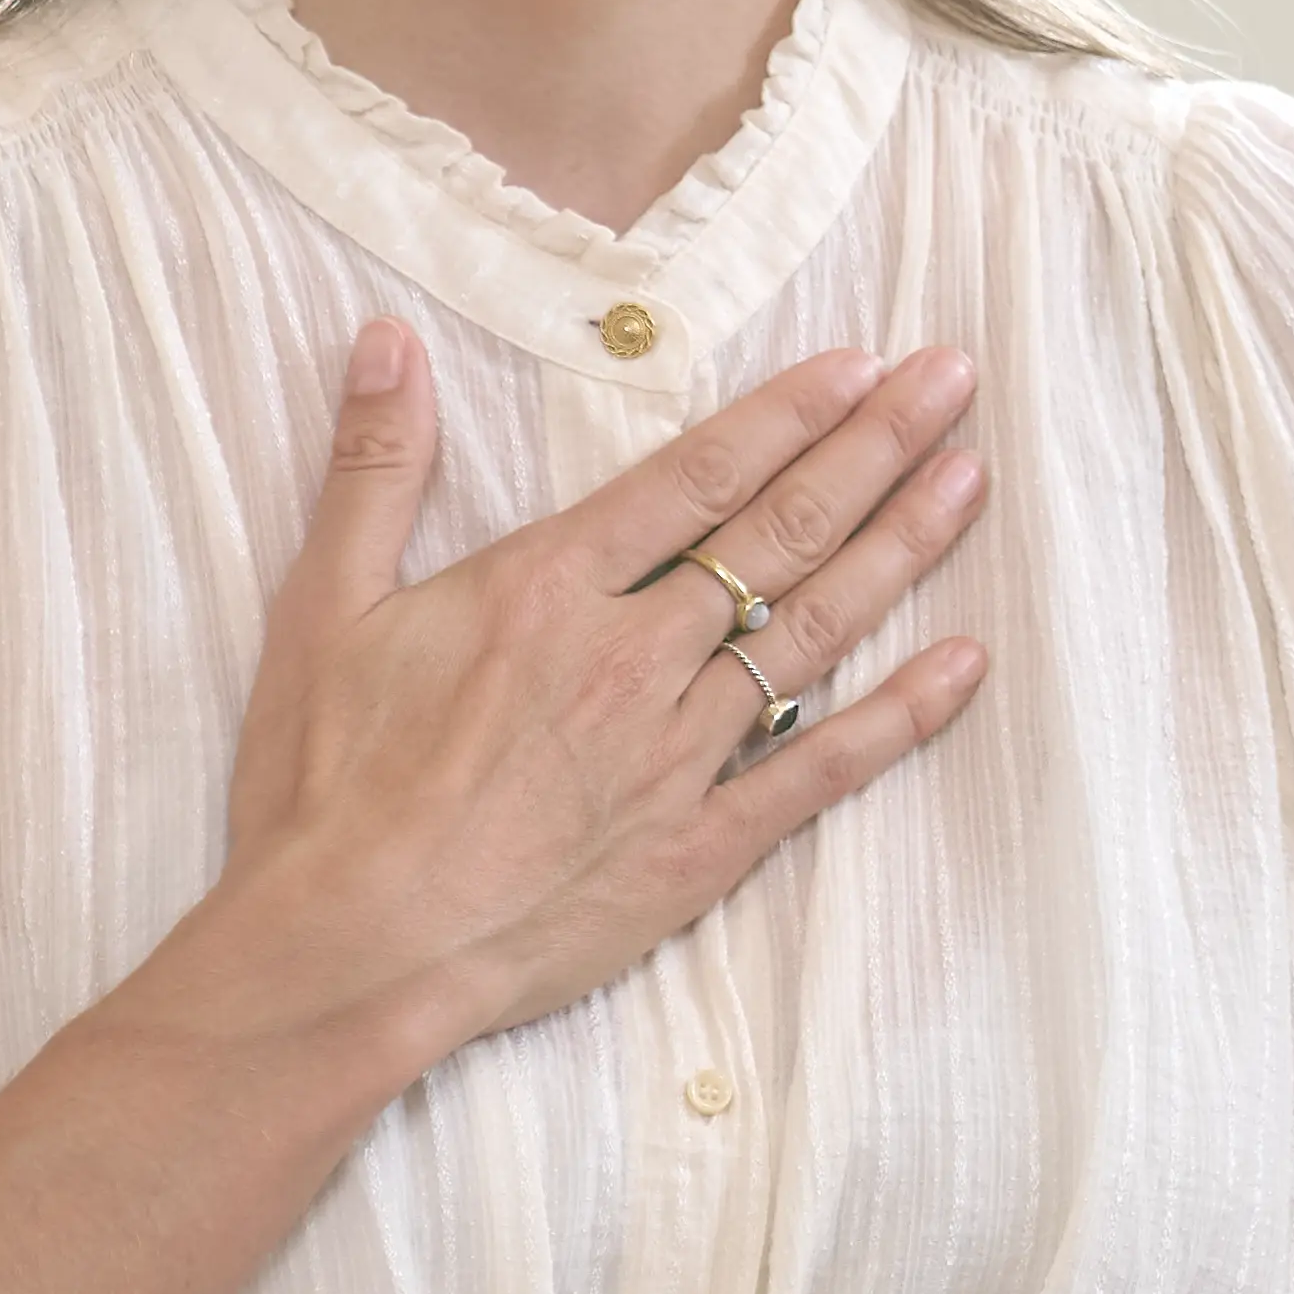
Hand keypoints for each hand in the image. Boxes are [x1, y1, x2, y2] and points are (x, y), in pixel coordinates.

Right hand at [155, 324, 989, 1089]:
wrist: (351, 952)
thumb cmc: (325, 790)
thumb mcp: (323, 608)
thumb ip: (372, 468)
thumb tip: (385, 341)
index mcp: (548, 588)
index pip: (697, 475)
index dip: (788, 413)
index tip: (863, 366)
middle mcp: (633, 657)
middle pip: (779, 533)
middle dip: (874, 448)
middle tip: (955, 382)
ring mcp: (678, 754)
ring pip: (813, 631)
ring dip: (900, 549)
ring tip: (970, 480)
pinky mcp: (700, 848)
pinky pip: (820, 771)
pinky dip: (900, 717)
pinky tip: (964, 665)